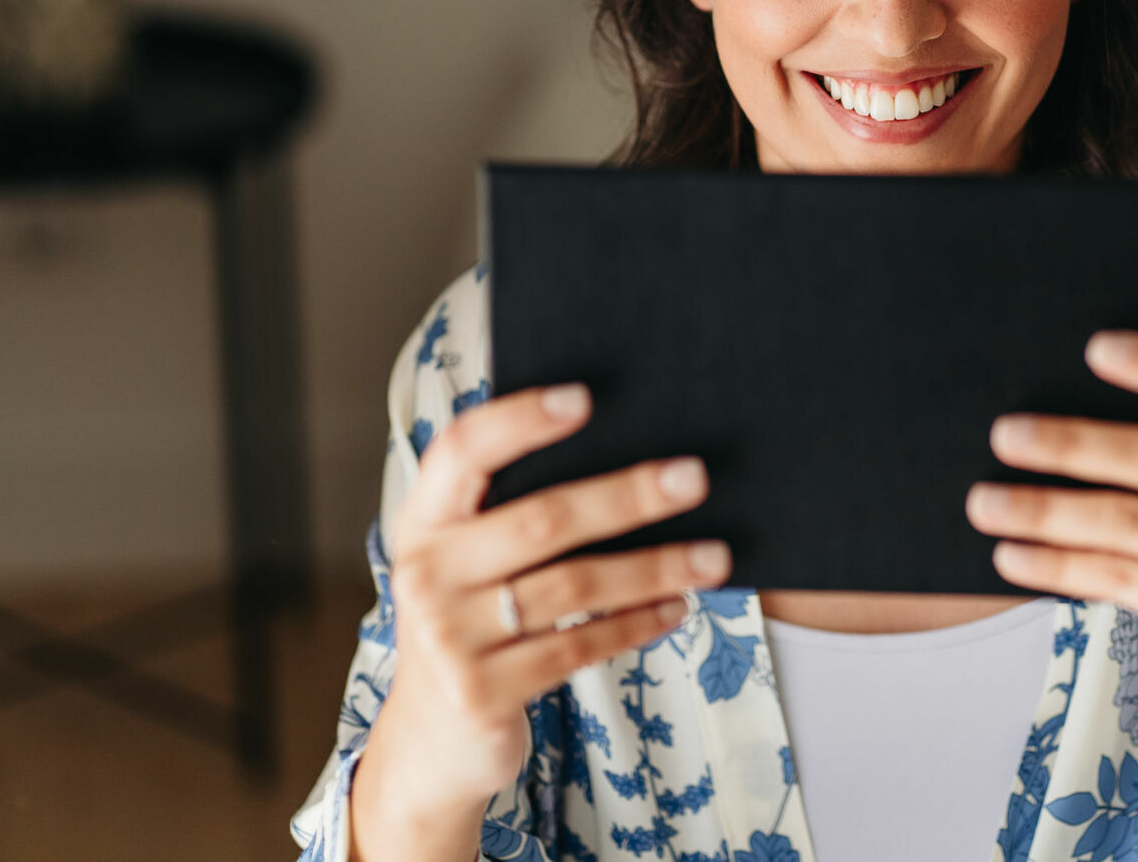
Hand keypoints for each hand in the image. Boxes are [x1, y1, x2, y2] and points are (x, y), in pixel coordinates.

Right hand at [350, 382, 731, 861]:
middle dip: (627, 496)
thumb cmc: (472, 622)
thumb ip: (511, 512)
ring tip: (714, 557)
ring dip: (655, 567)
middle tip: (694, 478)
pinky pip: (579, 646)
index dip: (520, 419)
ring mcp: (449, 637)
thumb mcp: (468, 563)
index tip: (585, 398)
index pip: (463, 450)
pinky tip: (676, 608)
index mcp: (423, 521)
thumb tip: (626, 454)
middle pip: (542, 519)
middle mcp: (426, 572)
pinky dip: (636, 624)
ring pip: (574, 585)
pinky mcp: (482, 692)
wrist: (430, 741)